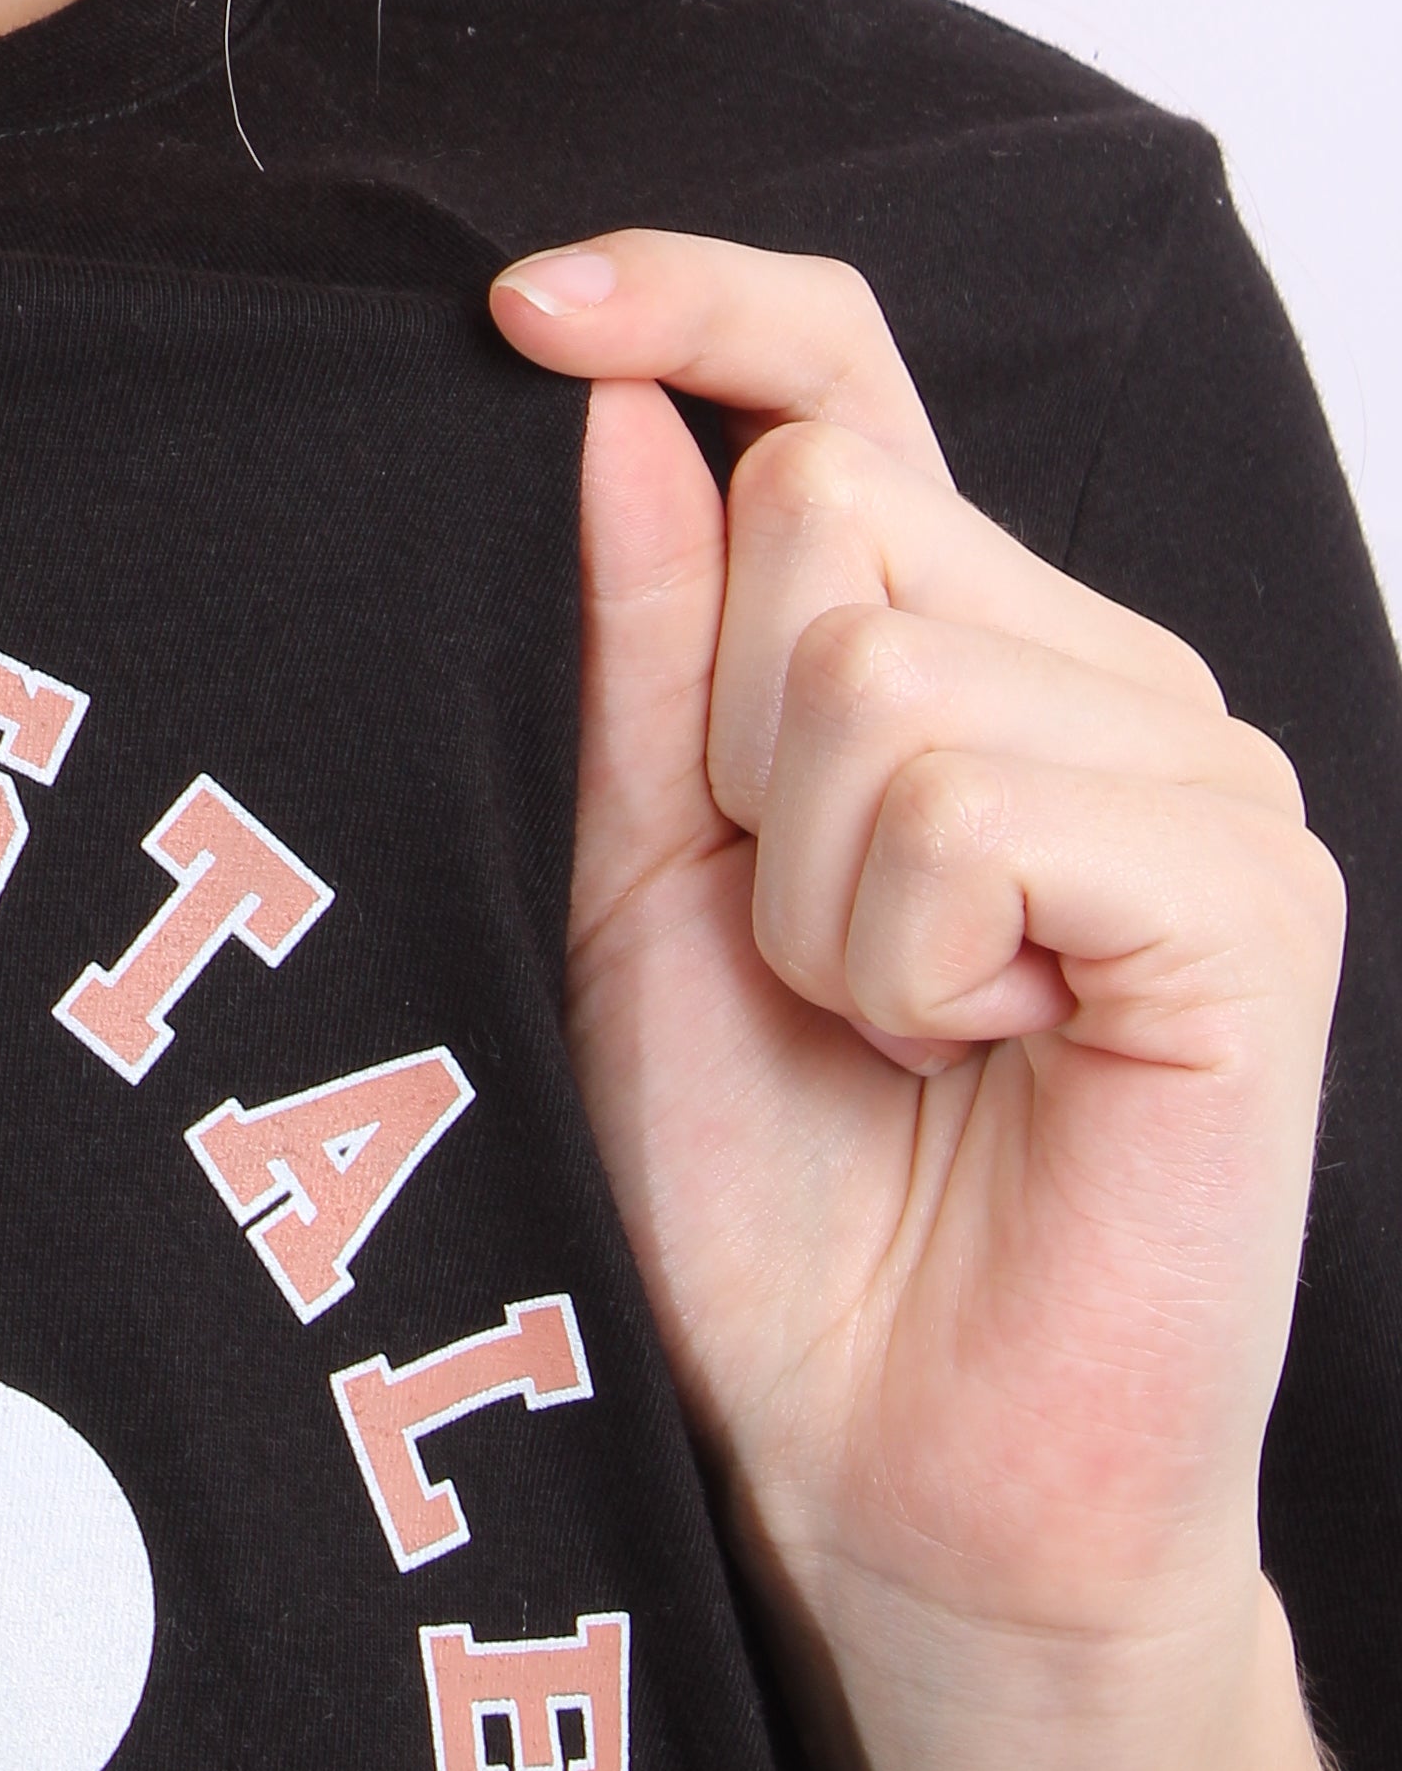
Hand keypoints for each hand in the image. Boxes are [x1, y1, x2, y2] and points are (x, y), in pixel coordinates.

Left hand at [492, 231, 1344, 1691]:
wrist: (891, 1469)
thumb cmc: (771, 1198)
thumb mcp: (640, 879)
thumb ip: (640, 638)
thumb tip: (607, 384)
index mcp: (966, 647)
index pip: (845, 378)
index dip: (696, 301)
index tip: (524, 305)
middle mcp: (1107, 674)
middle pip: (827, 512)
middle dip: (735, 750)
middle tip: (811, 955)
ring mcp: (1204, 775)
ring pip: (884, 664)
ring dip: (819, 887)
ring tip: (897, 1028)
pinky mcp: (1246, 902)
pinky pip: (979, 804)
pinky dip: (913, 951)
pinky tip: (983, 1052)